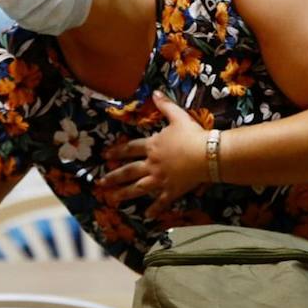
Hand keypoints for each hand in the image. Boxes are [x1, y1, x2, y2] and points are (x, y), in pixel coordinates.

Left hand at [99, 90, 210, 215]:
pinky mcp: (171, 190)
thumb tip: (155, 92)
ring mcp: (160, 179)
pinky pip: (161, 202)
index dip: (116, 151)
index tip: (105, 156)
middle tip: (101, 183)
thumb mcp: (178, 117)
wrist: (207, 154)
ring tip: (113, 200)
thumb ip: (165, 105)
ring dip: (124, 194)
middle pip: (128, 171)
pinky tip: (146, 215)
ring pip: (138, 188)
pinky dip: (154, 209)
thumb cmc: (192, 135)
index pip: (129, 148)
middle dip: (113, 177)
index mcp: (152, 146)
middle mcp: (151, 164)